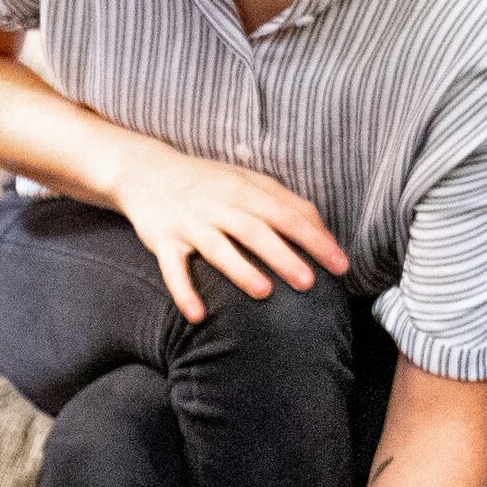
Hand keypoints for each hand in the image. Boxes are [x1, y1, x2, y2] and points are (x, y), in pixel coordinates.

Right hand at [110, 140, 348, 323]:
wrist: (146, 170)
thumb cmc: (208, 181)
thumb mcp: (246, 180)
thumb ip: (283, 201)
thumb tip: (321, 228)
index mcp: (244, 190)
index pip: (287, 214)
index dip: (315, 239)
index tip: (340, 266)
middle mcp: (218, 205)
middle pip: (255, 230)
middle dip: (283, 256)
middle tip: (309, 283)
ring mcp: (189, 223)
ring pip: (217, 247)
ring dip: (240, 270)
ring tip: (264, 292)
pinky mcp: (162, 240)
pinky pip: (173, 268)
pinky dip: (183, 291)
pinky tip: (198, 316)